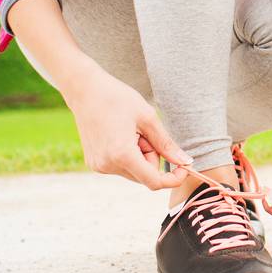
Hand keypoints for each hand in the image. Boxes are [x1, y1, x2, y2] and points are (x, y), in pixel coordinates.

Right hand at [60, 63, 190, 190]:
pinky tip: (120, 135)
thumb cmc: (117, 98)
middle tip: (145, 132)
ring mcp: (99, 166)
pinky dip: (128, 155)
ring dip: (140, 156)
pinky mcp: (94, 163)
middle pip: (145, 176)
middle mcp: (108, 166)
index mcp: (122, 155)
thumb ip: (166, 144)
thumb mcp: (148, 117)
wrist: (85, 90)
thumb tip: (186, 162)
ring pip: (133, 172)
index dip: (173, 178)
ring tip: (131, 131)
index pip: (154, 182)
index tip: (184, 167)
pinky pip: (120, 167)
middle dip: (153, 158)